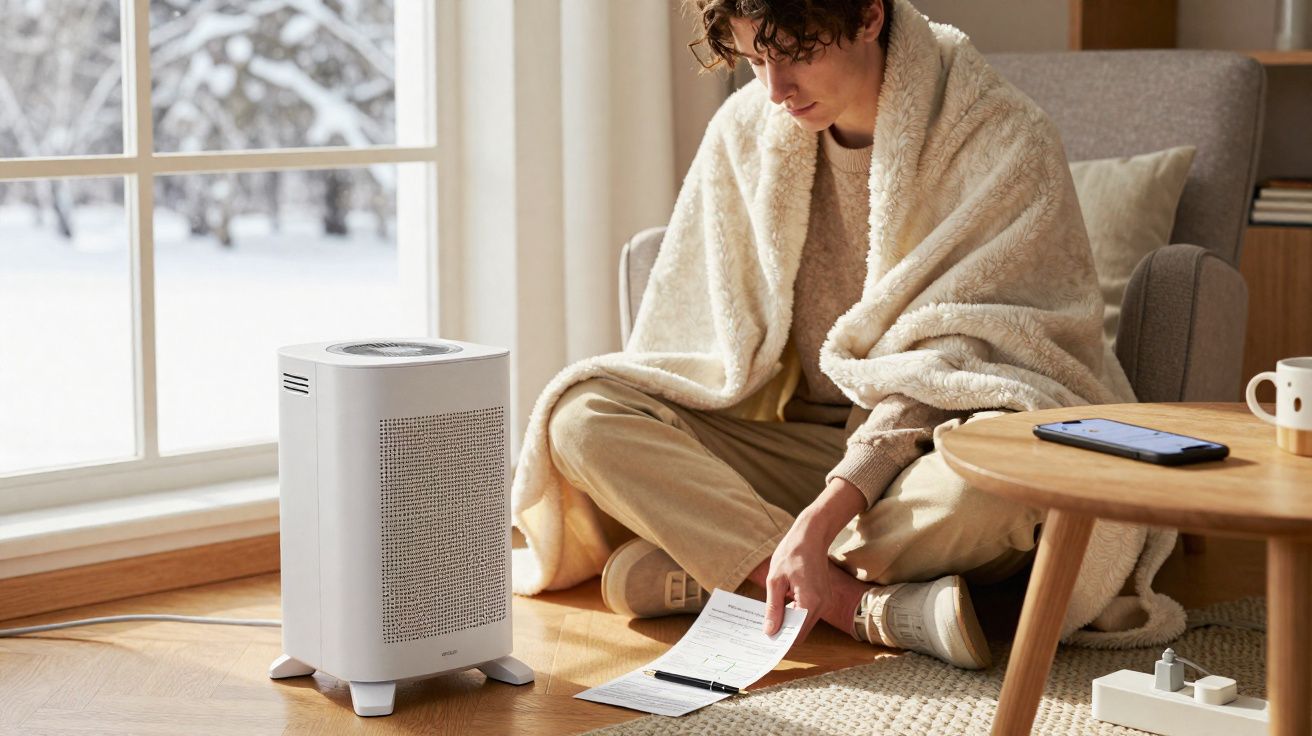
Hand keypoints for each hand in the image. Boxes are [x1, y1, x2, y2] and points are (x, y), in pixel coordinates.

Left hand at [762, 514, 831, 642]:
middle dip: (784, 634)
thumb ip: (773, 608)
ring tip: (769, 621)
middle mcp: (822, 605)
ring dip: (789, 623)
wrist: (812, 534)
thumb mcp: (775, 580)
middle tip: (763, 634)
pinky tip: (780, 609)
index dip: (782, 642)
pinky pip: (808, 612)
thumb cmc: (792, 552)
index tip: (766, 645)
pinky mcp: (824, 596)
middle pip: (801, 631)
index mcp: (811, 601)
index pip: (797, 634)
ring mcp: (825, 601)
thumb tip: (770, 631)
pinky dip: (796, 614)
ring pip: (805, 622)